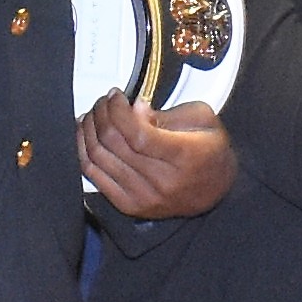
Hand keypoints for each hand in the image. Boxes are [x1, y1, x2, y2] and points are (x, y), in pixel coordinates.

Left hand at [81, 95, 235, 221]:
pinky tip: (87, 136)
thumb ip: (167, 113)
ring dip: (90, 131)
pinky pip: (95, 177)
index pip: (136, 133)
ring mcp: (143, 197)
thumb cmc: (210, 151)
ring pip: (99, 159)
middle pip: (114, 143)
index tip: (115, 96)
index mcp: (183, 156)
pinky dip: (85, 153)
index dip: (118, 111)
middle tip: (104, 101)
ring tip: (94, 114)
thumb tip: (134, 108)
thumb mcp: (202, 119)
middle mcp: (162, 181)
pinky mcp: (130, 206)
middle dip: (102, 114)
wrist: (216, 190)